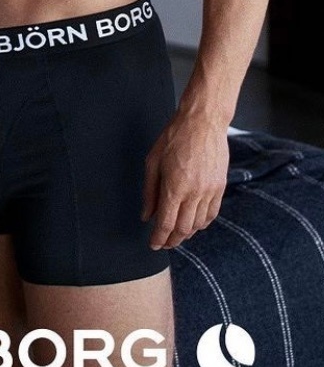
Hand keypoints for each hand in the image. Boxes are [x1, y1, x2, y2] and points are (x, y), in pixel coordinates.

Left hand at [141, 110, 229, 249]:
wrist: (203, 122)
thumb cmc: (175, 137)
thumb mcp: (153, 161)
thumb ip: (149, 192)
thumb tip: (146, 216)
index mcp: (174, 187)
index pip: (166, 224)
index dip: (159, 238)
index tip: (154, 244)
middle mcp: (194, 193)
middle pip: (183, 229)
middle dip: (172, 240)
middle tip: (164, 243)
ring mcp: (210, 191)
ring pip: (198, 224)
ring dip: (187, 233)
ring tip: (177, 234)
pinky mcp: (220, 187)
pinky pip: (212, 214)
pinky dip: (202, 223)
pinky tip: (194, 223)